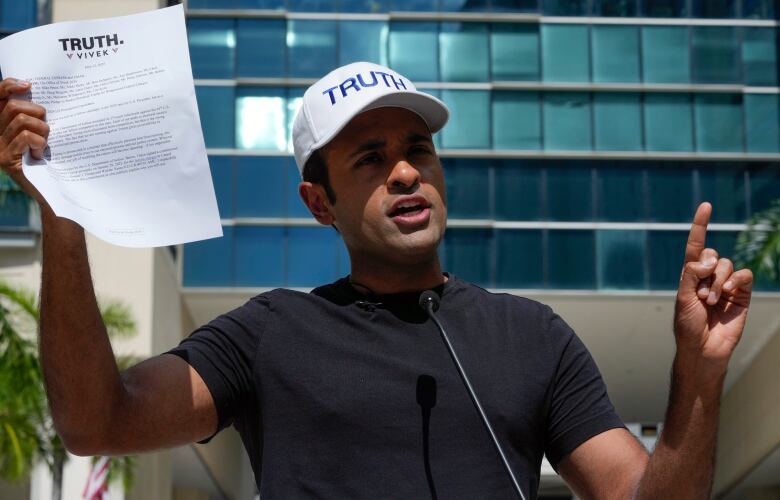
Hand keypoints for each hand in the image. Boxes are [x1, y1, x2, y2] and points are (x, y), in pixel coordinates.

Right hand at [0, 77, 48, 204]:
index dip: (8, 85)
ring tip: (46, 143)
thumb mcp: (41, 134)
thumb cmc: (49, 162)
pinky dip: (39, 143)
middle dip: (37, 112)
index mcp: (1, 125)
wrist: (50, 194)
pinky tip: (41, 155)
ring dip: (42, 130)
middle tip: (47, 127)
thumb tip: (35, 91)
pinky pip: (26, 138)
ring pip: (21, 121)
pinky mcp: (6, 161)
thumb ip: (34, 117)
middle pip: (13, 107)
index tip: (28, 85)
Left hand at [674, 202, 752, 367]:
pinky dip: (736, 280)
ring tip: (710, 301)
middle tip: (701, 294)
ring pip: (726, 264)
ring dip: (718, 281)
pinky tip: (728, 292)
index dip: (700, 225)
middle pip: (712, 254)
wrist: (703, 348)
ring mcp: (726, 284)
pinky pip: (744, 275)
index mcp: (690, 275)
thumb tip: (706, 258)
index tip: (705, 206)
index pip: (695, 245)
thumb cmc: (688, 325)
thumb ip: (691, 274)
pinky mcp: (742, 294)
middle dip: (706, 271)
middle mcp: (708, 276)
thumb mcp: (682, 297)